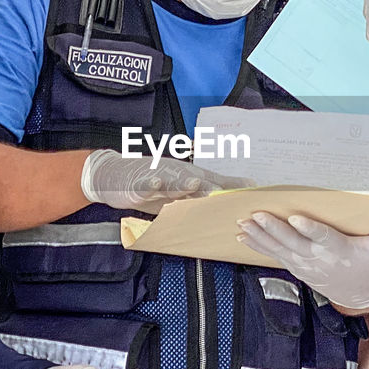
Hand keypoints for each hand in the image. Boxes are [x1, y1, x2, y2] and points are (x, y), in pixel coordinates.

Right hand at [80, 149, 252, 213]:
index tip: (252, 192)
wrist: (117, 175)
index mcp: (190, 177)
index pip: (215, 183)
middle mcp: (177, 175)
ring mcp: (157, 178)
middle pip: (197, 182)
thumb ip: (213, 187)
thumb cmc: (154, 182)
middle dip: (212, 187)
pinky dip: (150, 183)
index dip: (232, 188)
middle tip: (227, 194)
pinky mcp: (138, 184)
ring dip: (183, 182)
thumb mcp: (184, 187)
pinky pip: (144, 184)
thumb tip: (245, 188)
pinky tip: (155, 183)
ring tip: (195, 184)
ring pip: (172, 181)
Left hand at [236, 213, 368, 309]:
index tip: (296, 219)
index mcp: (339, 250)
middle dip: (274, 230)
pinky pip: (273, 254)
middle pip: (293, 243)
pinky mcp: (295, 266)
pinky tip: (242, 235)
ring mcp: (304, 264)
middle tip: (257, 215)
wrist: (358, 291)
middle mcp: (318, 258)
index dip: (310, 230)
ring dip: (259, 236)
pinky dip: (258, 245)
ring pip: (279, 249)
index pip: (324, 238)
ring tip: (242, 224)